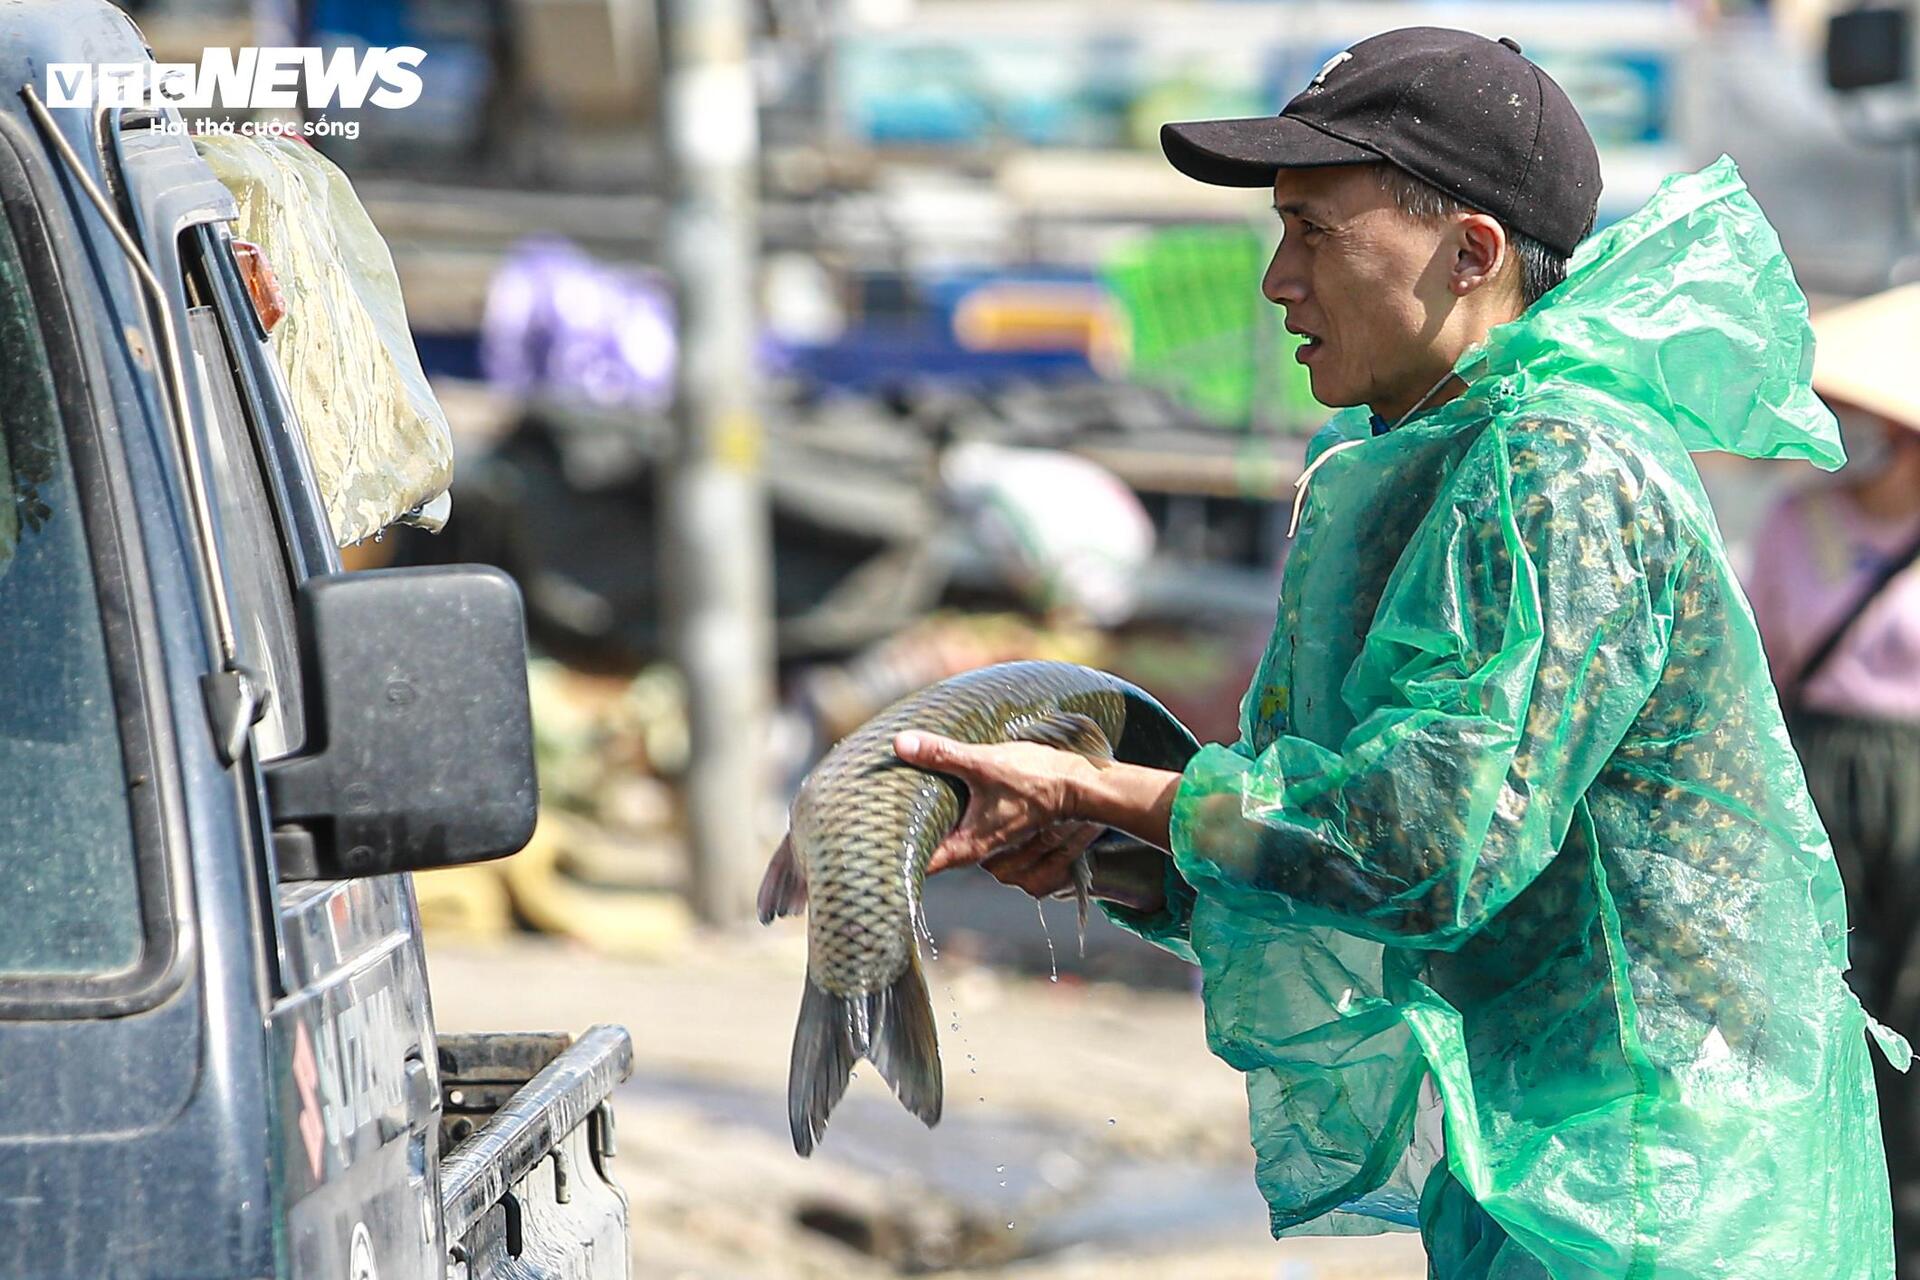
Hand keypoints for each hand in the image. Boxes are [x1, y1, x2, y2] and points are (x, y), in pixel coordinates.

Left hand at [891, 732, 1096, 874]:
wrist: (1080, 784)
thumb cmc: (1035, 779)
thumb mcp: (983, 764)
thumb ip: (941, 754)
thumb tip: (900, 744)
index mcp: (967, 846)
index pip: (918, 863)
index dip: (892, 854)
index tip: (868, 842)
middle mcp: (976, 852)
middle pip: (929, 851)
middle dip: (904, 835)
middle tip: (875, 815)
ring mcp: (987, 842)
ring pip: (946, 840)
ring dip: (927, 825)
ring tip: (899, 803)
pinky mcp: (996, 828)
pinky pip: (961, 829)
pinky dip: (946, 818)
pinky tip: (934, 795)